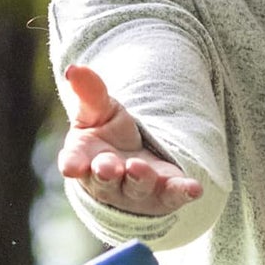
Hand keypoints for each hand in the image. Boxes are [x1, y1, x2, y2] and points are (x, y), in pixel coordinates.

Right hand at [59, 65, 202, 217]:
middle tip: (108, 166)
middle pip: (105, 180)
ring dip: (139, 179)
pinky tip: (193, 188)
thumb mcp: (99, 110)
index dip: (72, 165)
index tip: (70, 167)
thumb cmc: (109, 134)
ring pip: (137, 188)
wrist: (140, 155)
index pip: (74, 162)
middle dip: (106, 173)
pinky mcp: (165, 195)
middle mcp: (108, 181)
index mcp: (84, 159)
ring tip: (139, 167)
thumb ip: (89, 93)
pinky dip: (183, 193)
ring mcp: (137, 191)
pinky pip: (174, 195)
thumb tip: (73, 69)